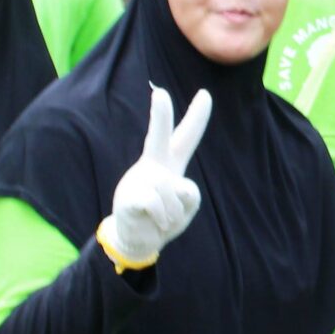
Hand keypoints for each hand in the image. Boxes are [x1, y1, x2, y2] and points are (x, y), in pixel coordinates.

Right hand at [99, 87, 211, 266]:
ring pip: (172, 191)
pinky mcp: (129, 196)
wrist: (137, 240)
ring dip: (175, 214)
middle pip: (158, 137)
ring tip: (163, 219)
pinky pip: (158, 205)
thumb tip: (172, 190)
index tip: (206, 94)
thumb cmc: (164, 218)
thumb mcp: (187, 207)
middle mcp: (154, 166)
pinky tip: (152, 221)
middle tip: (160, 93)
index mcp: (170, 164)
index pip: (186, 137)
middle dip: (159, 116)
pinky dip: (162, 219)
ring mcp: (140, 179)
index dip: (197, 116)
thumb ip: (190, 194)